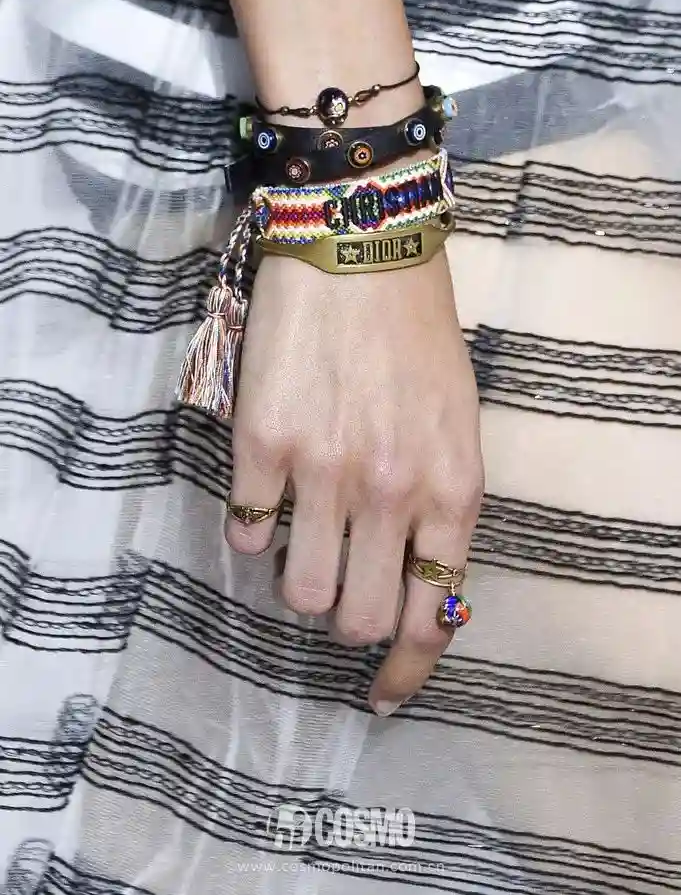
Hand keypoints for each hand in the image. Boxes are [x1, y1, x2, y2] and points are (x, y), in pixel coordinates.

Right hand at [226, 246, 482, 715]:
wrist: (362, 248)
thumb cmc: (418, 336)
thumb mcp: (460, 425)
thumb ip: (441, 505)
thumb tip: (409, 573)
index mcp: (452, 490)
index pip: (436, 617)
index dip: (409, 670)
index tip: (384, 693)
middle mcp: (390, 492)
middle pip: (361, 620)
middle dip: (348, 623)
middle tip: (343, 591)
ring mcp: (322, 471)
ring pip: (300, 592)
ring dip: (301, 580)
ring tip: (304, 539)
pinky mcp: (262, 445)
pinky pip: (246, 530)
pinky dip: (254, 528)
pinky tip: (266, 494)